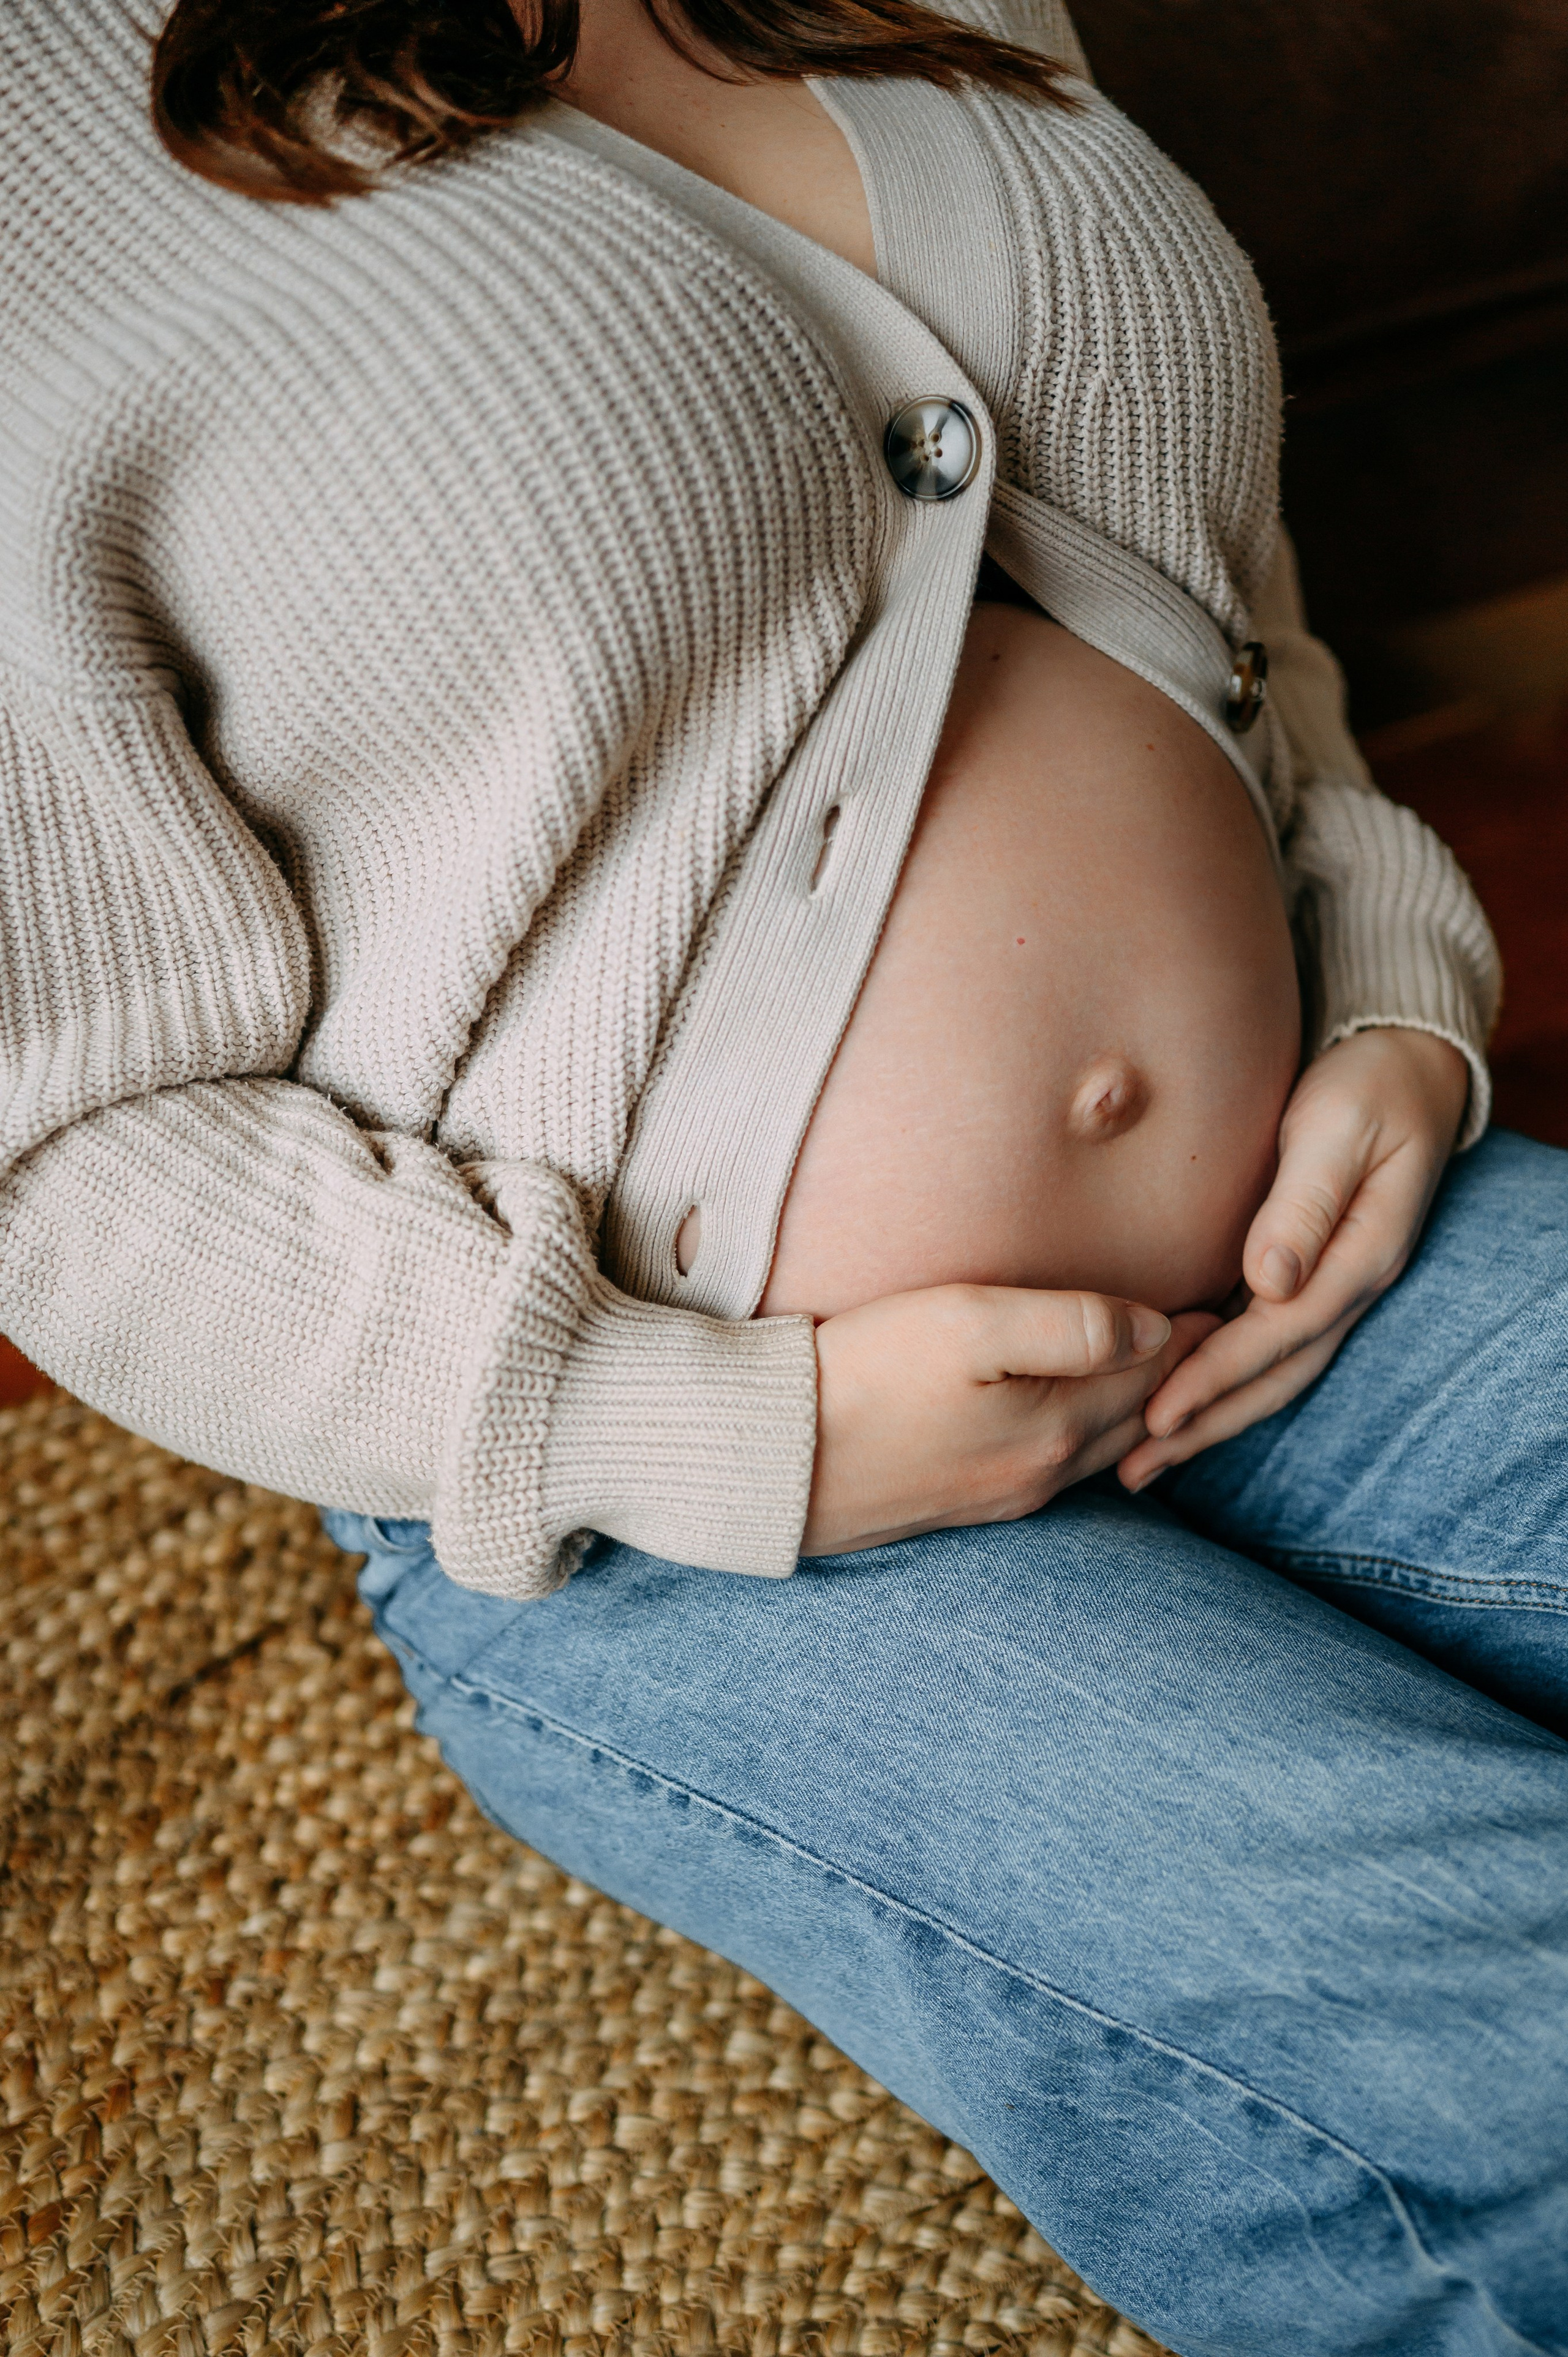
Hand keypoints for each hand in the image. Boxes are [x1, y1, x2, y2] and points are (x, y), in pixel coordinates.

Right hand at [803, 1284, 1216, 1553]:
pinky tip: (1083, 1422)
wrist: (773, 1461)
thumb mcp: (968, 1324)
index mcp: (1056, 1424)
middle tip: (1218, 1331)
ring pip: (1103, 1448)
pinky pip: (1059, 1468)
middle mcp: (1043, 1470)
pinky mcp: (965, 1503)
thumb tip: (1155, 1329)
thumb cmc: (864, 1373)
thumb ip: (1071, 1324)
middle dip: (1182, 1376)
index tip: (1228, 1296)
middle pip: (1139, 1416)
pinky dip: (1093, 1437)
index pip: (1154, 1371)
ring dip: (1140, 1410)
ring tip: (1167, 1371)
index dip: (1191, 1331)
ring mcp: (1004, 1494)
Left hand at [1118, 1028, 1470, 1491]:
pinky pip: (1256, 1345)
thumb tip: (1269, 1280)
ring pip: (1264, 1374)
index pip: (1277, 1336)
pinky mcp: (1299, 1277)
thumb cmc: (1367, 1089)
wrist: (1402, 1066)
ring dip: (1205, 1419)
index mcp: (1358, 1259)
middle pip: (1270, 1378)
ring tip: (1139, 1462)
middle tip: (1132, 1472)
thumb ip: (1306, 1202)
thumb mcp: (1340, 1129)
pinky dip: (1213, 1381)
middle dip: (1202, 1427)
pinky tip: (1166, 1401)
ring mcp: (1324, 1288)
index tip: (1156, 1415)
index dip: (1215, 1378)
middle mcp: (1343, 1287)